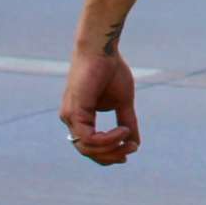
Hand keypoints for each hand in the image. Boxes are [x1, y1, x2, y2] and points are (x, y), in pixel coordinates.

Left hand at [60, 50, 138, 167]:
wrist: (101, 49)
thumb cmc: (110, 70)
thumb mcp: (122, 102)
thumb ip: (127, 122)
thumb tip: (135, 144)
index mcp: (80, 118)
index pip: (91, 146)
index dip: (109, 154)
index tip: (129, 151)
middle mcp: (71, 120)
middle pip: (88, 151)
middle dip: (111, 155)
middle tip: (130, 149)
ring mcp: (70, 117)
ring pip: (87, 148)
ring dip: (111, 148)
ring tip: (127, 138)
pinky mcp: (74, 112)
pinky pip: (88, 138)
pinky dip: (107, 139)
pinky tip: (122, 131)